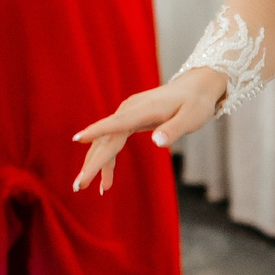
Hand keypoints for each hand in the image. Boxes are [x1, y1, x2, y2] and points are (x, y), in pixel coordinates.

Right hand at [73, 69, 224, 194]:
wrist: (196, 86)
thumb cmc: (196, 103)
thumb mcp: (191, 118)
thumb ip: (174, 129)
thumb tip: (157, 142)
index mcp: (143, 110)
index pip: (116, 124)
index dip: (96, 132)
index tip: (78, 140)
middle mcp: (129, 110)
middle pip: (106, 138)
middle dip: (92, 163)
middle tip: (79, 186)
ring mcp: (127, 114)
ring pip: (105, 141)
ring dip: (96, 164)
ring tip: (87, 187)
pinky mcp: (129, 119)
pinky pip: (112, 140)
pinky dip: (107, 158)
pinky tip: (106, 178)